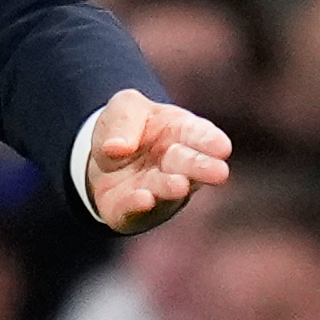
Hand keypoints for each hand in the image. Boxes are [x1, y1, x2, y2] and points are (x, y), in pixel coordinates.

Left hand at [85, 89, 231, 234]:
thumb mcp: (124, 107)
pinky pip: (133, 211)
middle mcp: (175, 166)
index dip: (211, 142)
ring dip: (170, 188)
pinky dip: (137, 206)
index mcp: (182, 133)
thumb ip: (124, 120)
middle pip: (190, 166)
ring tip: (179, 185)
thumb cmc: (125, 129)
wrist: (98, 159)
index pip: (201, 135)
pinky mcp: (129, 211)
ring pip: (165, 191)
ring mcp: (155, 192)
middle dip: (202, 168)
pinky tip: (144, 199)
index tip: (222, 147)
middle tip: (219, 173)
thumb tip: (116, 147)